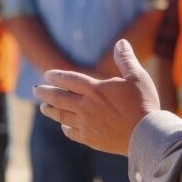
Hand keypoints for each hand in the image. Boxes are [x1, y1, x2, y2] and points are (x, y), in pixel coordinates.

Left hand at [34, 39, 159, 154]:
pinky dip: (65, 127)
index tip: (47, 75)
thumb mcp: (137, 76)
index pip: (70, 80)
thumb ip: (126, 59)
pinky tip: (64, 126)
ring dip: (51, 110)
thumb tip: (121, 42)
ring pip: (62, 116)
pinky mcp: (91, 139)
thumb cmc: (143, 103)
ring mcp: (87, 124)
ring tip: (43, 108)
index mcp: (95, 89)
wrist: (145, 135)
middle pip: (59, 97)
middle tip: (36, 90)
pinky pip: (72, 132)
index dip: (57, 76)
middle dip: (46, 93)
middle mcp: (86, 106)